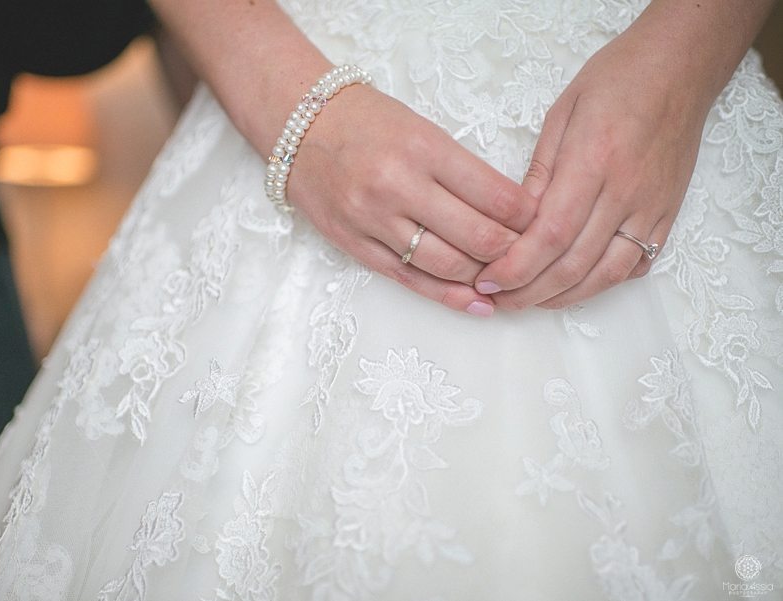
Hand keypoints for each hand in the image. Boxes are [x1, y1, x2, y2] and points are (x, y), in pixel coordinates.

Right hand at [288, 84, 537, 314]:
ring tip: (505, 278)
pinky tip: (476, 303)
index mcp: (424, 148)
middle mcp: (398, 185)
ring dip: (484, 277)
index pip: (496, 196)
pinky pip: (410, 280)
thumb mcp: (423, 129)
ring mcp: (374, 220)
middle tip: (532, 257)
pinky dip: (448, 297)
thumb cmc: (368, 122)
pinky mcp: (356, 245)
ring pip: (447, 265)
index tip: (544, 224)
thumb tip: (512, 215)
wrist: (301, 126)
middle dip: (514, 253)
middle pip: (478, 237)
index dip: (530, 218)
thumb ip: (463, 171)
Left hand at [473, 24, 712, 309]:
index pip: (549, 234)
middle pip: (573, 264)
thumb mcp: (561, 114)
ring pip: (605, 276)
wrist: (681, 67)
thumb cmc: (617, 79)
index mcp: (593, 161)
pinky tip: (573, 285)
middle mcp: (626, 192)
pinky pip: (635, 265)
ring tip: (529, 301)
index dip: (515, 267)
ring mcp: (651, 209)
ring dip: (563, 297)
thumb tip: (513, 222)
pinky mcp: (667, 216)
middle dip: (528, 292)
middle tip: (497, 300)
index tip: (486, 280)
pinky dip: (601, 283)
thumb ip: (538, 172)